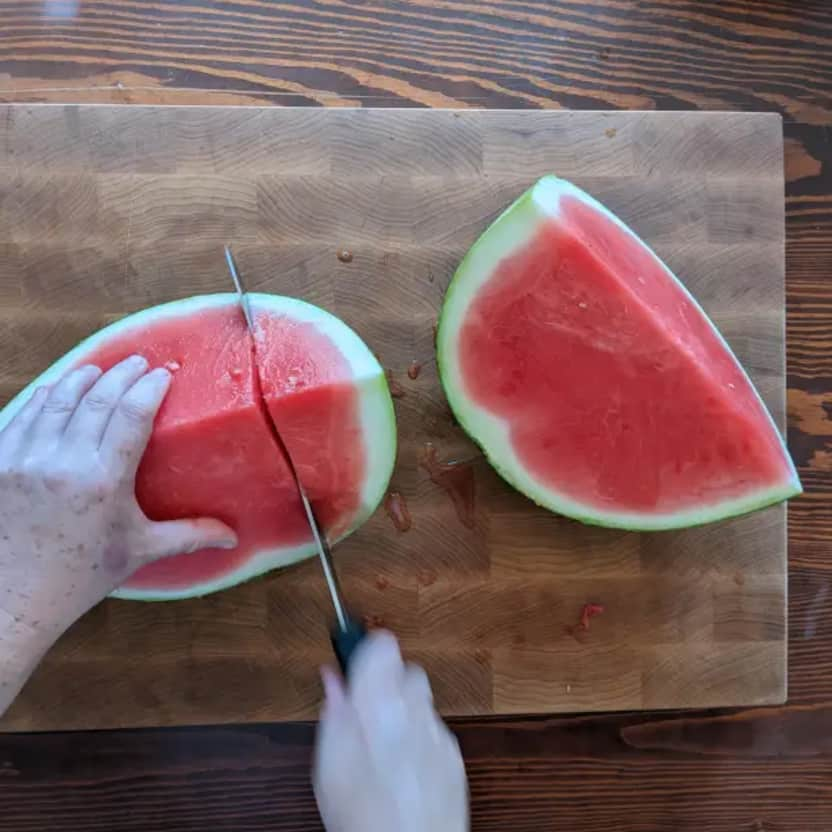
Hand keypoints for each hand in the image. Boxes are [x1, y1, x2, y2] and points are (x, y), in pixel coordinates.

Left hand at [0, 356, 235, 707]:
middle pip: (97, 397)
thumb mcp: (139, 551)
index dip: (149, 387)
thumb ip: (189, 536)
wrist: (12, 600)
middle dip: (121, 374)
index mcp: (104, 480)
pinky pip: (22, 415)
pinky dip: (43, 397)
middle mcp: (63, 462)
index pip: (132, 413)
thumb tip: (233, 537)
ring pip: (56, 399)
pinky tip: (55, 390)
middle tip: (138, 363)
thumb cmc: (79, 577)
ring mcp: (25, 459)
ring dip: (81, 378)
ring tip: (99, 369)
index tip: (163, 373)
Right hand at [314, 632, 468, 831]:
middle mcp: (415, 709)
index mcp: (379, 702)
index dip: (367, 649)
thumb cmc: (363, 815)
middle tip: (363, 713)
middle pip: (406, 669)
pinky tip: (402, 769)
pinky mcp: (454, 756)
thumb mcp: (327, 762)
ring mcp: (439, 732)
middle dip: (386, 684)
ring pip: (422, 701)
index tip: (355, 664)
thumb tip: (332, 676)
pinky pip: (435, 731)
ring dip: (404, 712)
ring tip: (381, 749)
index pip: (383, 643)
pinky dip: (420, 739)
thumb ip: (333, 710)